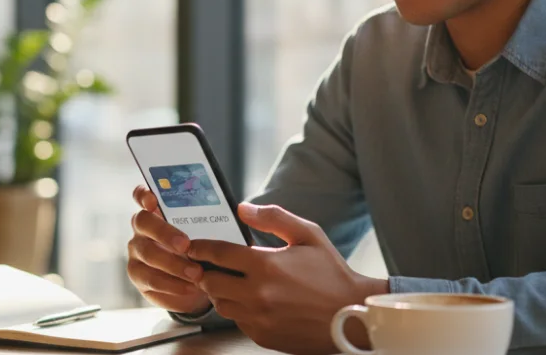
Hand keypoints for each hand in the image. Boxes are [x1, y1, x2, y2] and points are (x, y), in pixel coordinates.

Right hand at [125, 185, 211, 314]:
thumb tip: (241, 210)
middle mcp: (142, 230)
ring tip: (196, 274)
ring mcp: (137, 253)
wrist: (197, 284)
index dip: (144, 195)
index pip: (141, 195)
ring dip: (172, 264)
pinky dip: (172, 285)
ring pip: (147, 254)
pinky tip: (189, 288)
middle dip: (164, 233)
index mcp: (157, 212)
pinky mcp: (139, 278)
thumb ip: (211, 221)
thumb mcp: (206, 234)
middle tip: (186, 245)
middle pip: (142, 222)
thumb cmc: (202, 250)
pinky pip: (151, 281)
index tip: (154, 200)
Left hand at [187, 203, 387, 354]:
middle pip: (210, 282)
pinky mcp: (263, 336)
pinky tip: (250, 301)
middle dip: (206, 272)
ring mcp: (259, 318)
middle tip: (209, 266)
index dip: (200, 248)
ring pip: (220, 305)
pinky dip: (237, 311)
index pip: (218, 254)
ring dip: (220, 293)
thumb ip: (273, 217)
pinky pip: (237, 321)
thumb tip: (242, 208)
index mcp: (266, 265)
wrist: (352, 314)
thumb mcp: (308, 235)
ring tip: (231, 284)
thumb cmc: (331, 273)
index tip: (193, 246)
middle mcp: (258, 294)